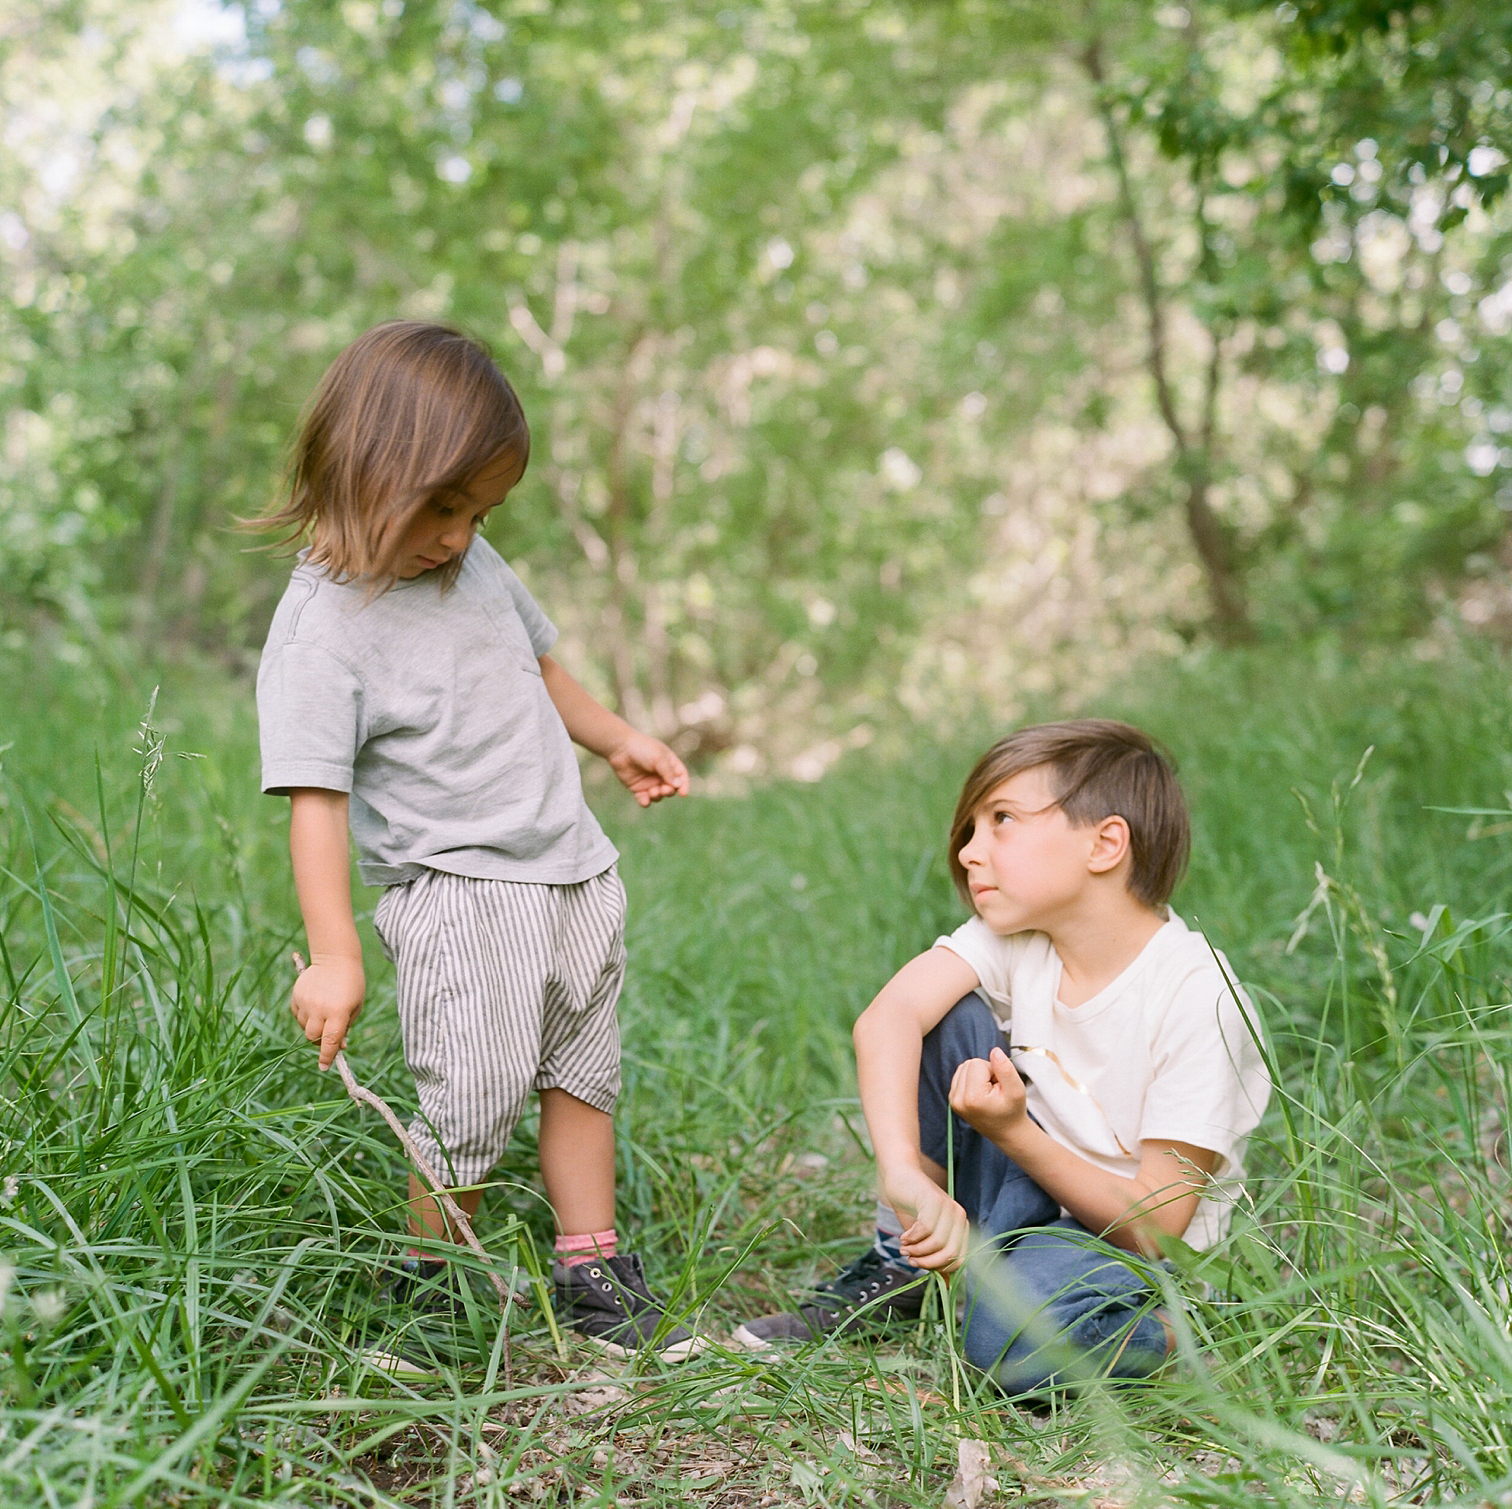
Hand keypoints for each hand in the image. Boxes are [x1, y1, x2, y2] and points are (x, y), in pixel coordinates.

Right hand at [291, 952, 364, 1069]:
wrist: (335, 958)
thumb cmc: (352, 984)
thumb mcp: (356, 1006)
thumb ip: (346, 1027)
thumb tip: (338, 1047)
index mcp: (338, 1012)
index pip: (330, 1041)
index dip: (327, 1057)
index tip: (324, 1067)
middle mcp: (320, 1008)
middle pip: (313, 1038)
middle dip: (320, 1042)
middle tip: (328, 1036)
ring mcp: (306, 1002)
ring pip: (305, 1027)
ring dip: (313, 1027)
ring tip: (324, 1013)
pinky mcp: (296, 996)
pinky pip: (298, 1015)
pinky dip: (306, 1016)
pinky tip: (315, 1004)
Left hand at [606, 731, 688, 806]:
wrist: (620, 748)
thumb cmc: (642, 749)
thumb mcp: (658, 758)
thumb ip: (669, 772)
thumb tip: (678, 785)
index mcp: (669, 763)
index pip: (681, 776)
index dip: (684, 785)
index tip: (683, 794)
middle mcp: (660, 774)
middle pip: (671, 788)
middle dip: (669, 791)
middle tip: (663, 790)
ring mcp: (649, 782)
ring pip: (658, 796)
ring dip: (657, 796)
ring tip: (652, 792)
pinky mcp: (637, 788)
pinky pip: (644, 799)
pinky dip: (645, 802)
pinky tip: (644, 800)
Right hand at [882, 1164, 970, 1272]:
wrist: (900, 1177)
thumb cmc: (912, 1209)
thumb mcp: (923, 1238)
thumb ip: (935, 1257)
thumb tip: (945, 1286)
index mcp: (962, 1227)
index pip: (959, 1260)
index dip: (939, 1268)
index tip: (919, 1266)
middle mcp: (960, 1217)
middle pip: (950, 1253)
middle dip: (927, 1262)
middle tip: (909, 1259)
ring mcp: (949, 1207)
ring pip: (937, 1242)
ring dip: (916, 1250)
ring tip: (903, 1246)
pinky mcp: (934, 1200)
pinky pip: (925, 1228)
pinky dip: (912, 1237)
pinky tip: (904, 1236)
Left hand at [949, 1046, 1027, 1146]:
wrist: (1007, 1132)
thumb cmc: (1013, 1111)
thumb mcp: (1016, 1089)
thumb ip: (1005, 1068)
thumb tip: (994, 1050)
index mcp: (972, 1098)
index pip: (977, 1063)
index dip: (992, 1070)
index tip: (999, 1086)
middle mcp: (958, 1100)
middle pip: (968, 1064)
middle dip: (984, 1072)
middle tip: (995, 1089)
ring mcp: (953, 1101)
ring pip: (964, 1068)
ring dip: (978, 1075)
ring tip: (989, 1091)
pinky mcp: (952, 1099)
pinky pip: (960, 1075)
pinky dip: (972, 1080)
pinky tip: (981, 1093)